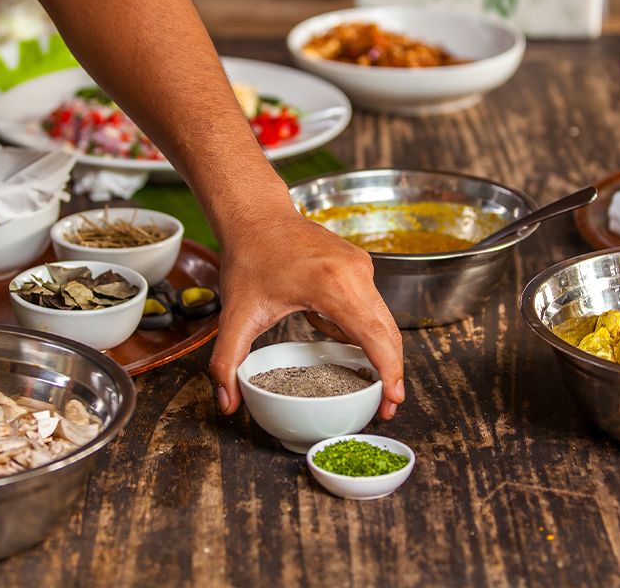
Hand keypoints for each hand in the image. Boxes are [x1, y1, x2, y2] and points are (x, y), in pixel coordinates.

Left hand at [208, 212, 404, 419]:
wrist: (257, 216)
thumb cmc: (249, 258)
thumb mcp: (235, 315)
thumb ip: (227, 362)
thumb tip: (226, 403)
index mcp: (331, 284)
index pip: (373, 335)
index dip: (389, 371)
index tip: (393, 400)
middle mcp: (355, 272)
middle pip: (387, 331)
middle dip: (389, 369)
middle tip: (383, 404)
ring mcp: (361, 265)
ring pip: (382, 318)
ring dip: (369, 346)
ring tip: (335, 354)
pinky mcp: (360, 263)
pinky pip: (370, 304)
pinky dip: (357, 324)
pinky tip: (322, 321)